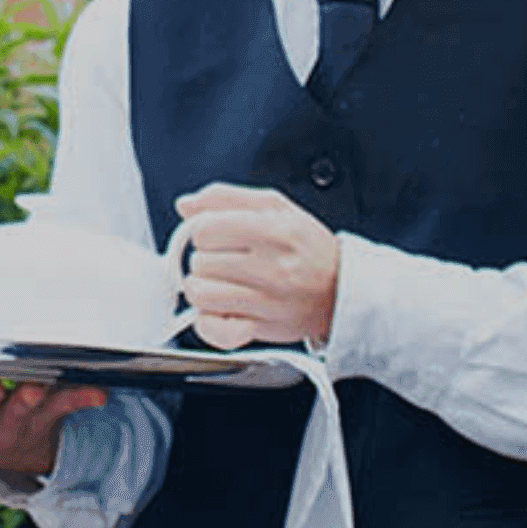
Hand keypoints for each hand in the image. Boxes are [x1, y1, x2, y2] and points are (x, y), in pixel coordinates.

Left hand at [174, 184, 340, 348]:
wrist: (341, 288)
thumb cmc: (306, 248)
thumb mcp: (275, 207)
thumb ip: (226, 198)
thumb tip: (185, 205)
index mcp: (275, 230)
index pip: (205, 229)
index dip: (204, 231)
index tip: (216, 236)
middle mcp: (273, 267)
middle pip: (200, 262)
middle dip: (207, 259)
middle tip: (226, 261)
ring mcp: (267, 301)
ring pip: (200, 294)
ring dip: (203, 288)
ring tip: (221, 284)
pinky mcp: (261, 329)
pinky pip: (213, 329)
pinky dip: (208, 321)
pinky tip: (220, 309)